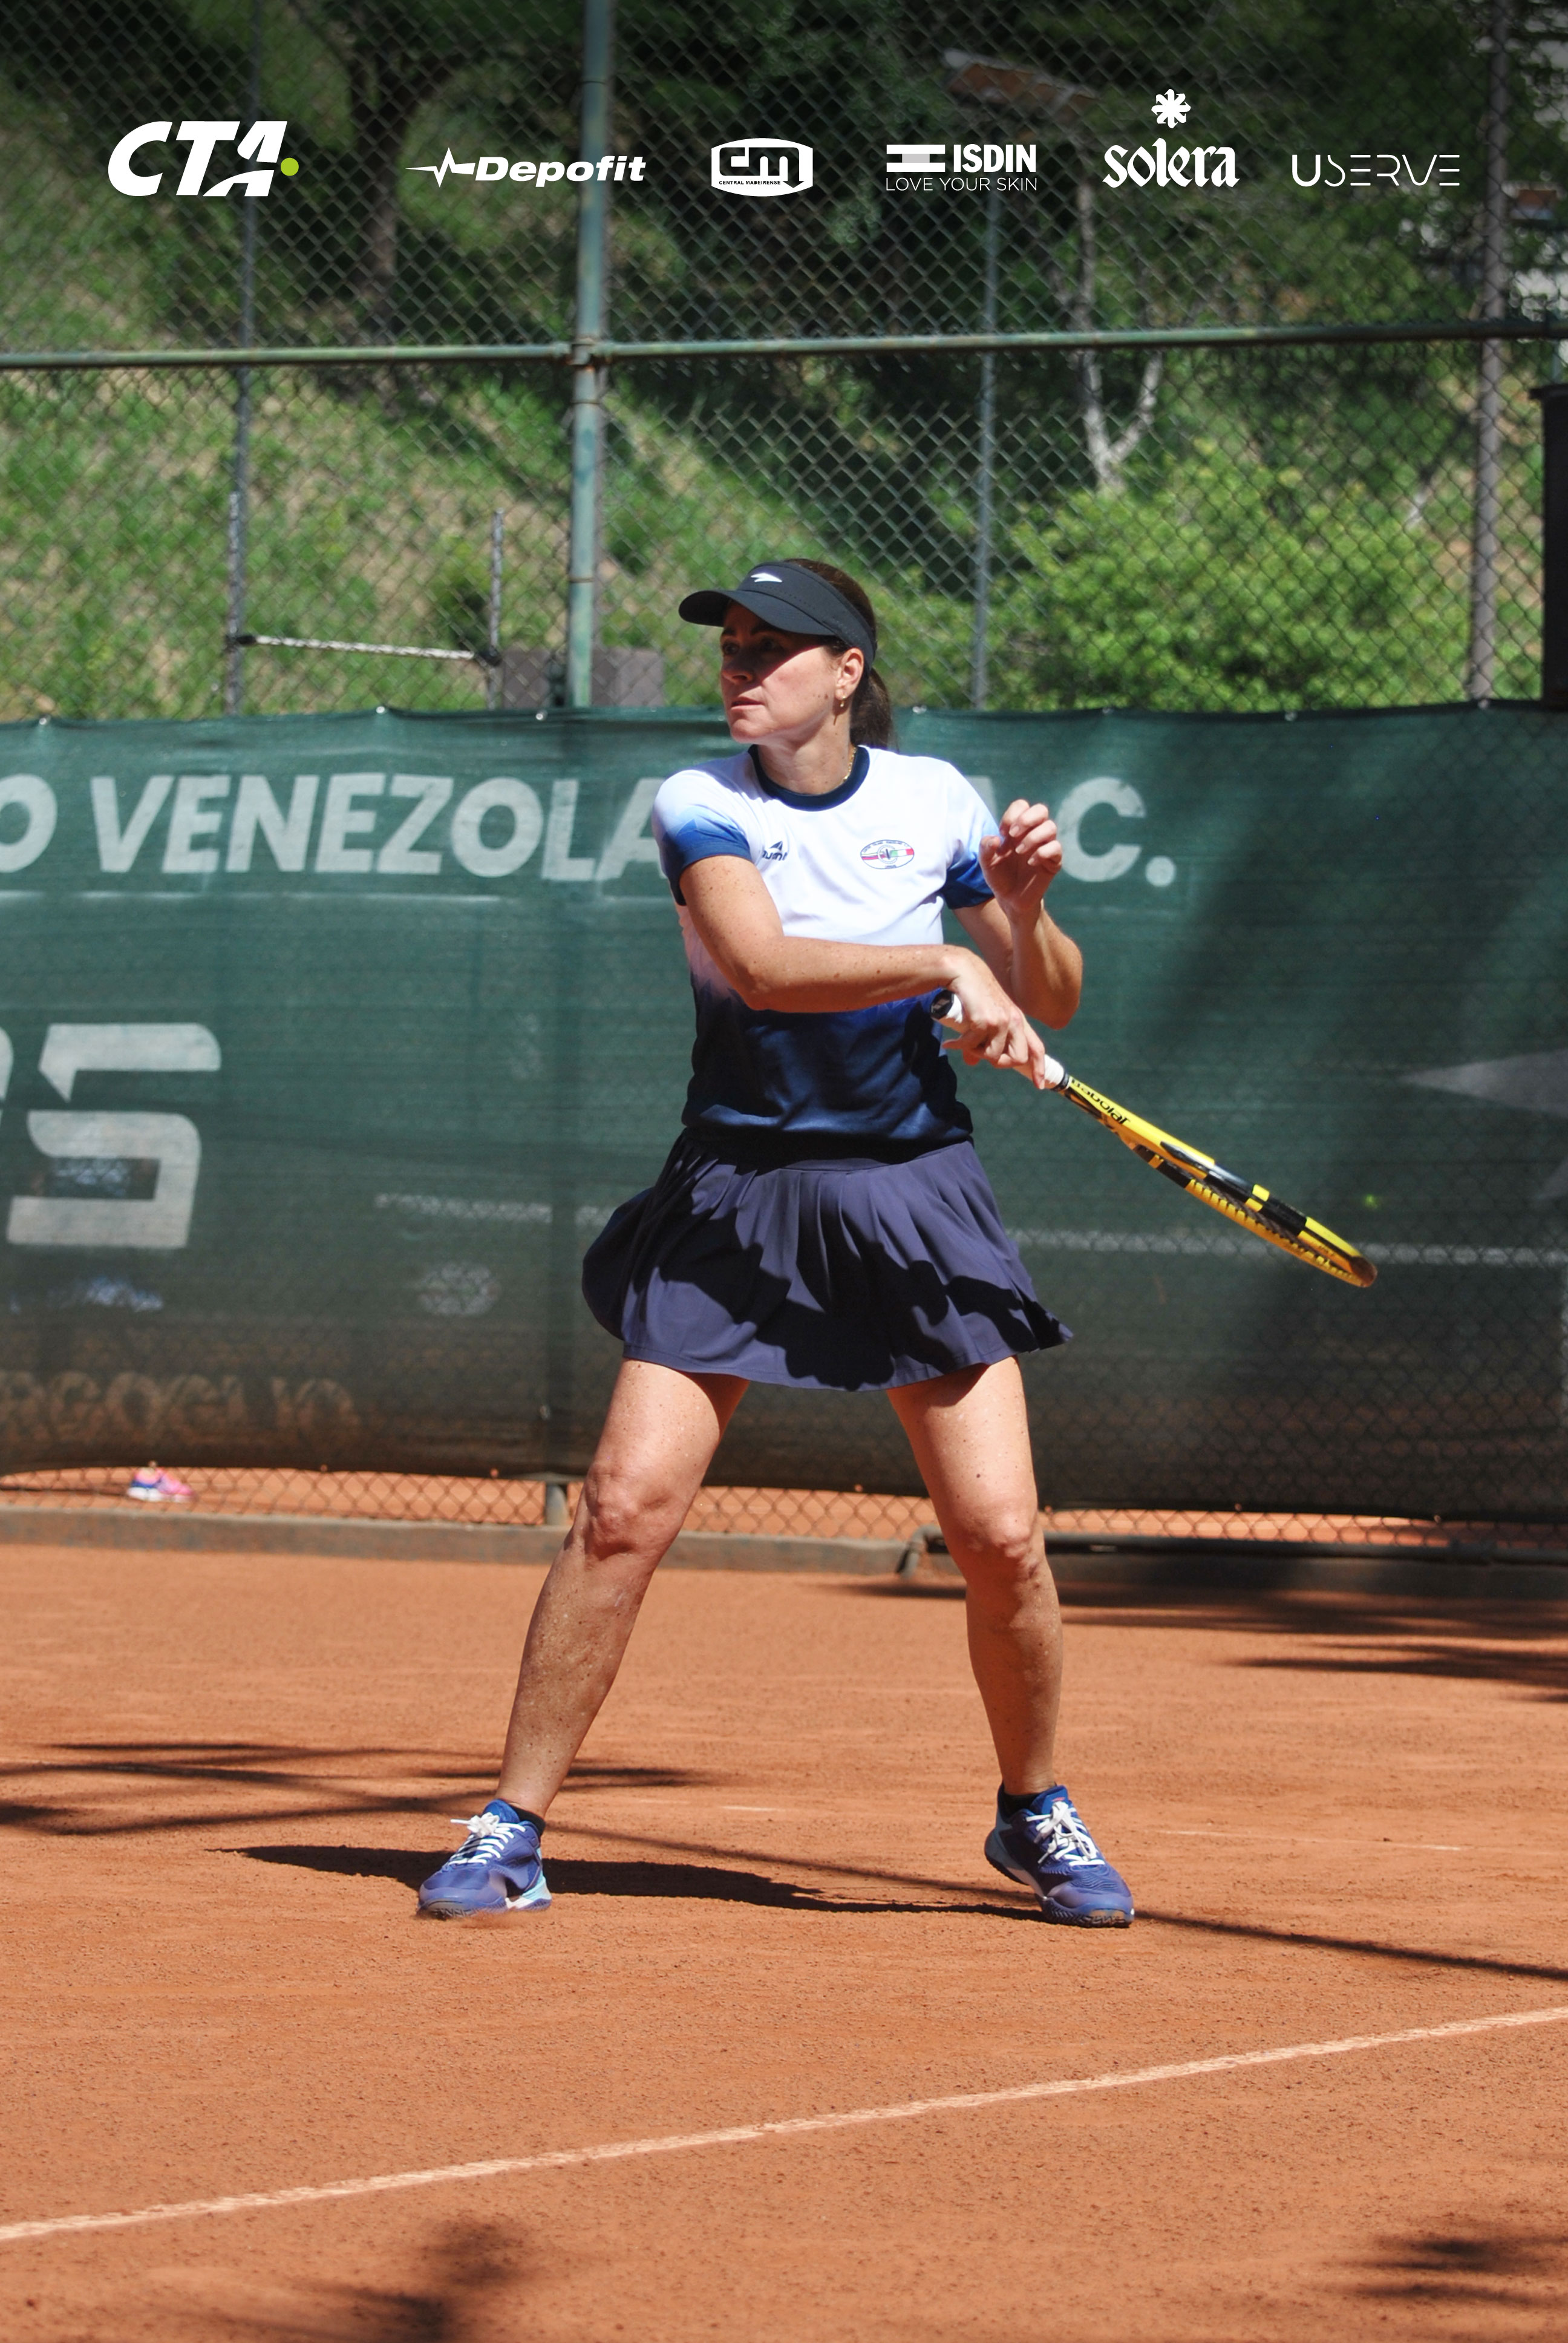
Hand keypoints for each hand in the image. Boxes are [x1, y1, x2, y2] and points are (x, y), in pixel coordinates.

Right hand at [936, 954, 1046, 1088]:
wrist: (960, 971)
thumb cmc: (971, 993)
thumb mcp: (982, 1017)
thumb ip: (982, 1041)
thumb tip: (972, 1062)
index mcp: (1017, 1019)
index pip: (1036, 1047)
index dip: (1039, 1067)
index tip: (1039, 1084)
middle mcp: (1014, 1020)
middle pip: (1018, 1058)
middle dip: (999, 1063)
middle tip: (979, 1054)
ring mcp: (1001, 1020)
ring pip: (993, 1056)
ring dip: (975, 1052)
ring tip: (962, 1040)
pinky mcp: (986, 1021)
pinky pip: (973, 1047)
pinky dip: (960, 1047)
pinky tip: (950, 1041)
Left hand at [979, 799, 1061, 922]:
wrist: (1010, 900)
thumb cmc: (999, 877)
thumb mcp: (986, 863)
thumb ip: (985, 848)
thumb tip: (995, 838)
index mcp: (1018, 829)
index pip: (1021, 806)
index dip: (1012, 815)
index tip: (1002, 834)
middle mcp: (1033, 834)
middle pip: (1041, 810)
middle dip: (1026, 819)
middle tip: (1012, 835)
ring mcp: (1045, 846)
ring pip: (1051, 827)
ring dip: (1033, 837)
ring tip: (1019, 852)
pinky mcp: (1053, 861)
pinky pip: (1056, 848)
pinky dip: (1042, 853)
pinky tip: (1030, 863)